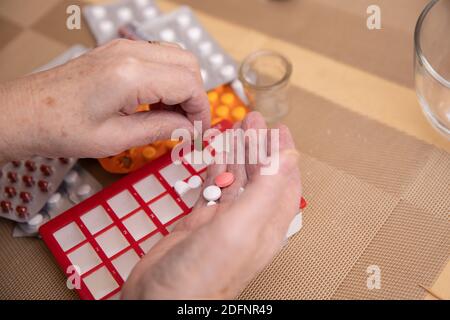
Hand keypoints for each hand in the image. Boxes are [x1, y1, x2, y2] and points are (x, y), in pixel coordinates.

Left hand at [0, 39, 209, 162]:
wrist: (25, 112)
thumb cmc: (63, 129)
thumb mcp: (116, 139)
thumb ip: (160, 129)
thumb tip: (189, 128)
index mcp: (131, 74)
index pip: (188, 84)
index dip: (200, 110)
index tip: (199, 132)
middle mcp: (130, 52)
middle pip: (188, 64)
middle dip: (195, 96)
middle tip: (187, 125)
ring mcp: (122, 48)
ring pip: (175, 57)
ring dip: (182, 86)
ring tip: (171, 116)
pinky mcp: (116, 52)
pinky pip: (157, 58)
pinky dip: (167, 79)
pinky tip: (155, 103)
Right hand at [121, 112, 301, 298]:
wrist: (160, 301)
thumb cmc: (202, 275)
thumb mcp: (241, 227)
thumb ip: (267, 190)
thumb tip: (290, 155)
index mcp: (266, 225)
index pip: (283, 181)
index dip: (283, 153)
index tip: (278, 127)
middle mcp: (248, 223)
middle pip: (258, 176)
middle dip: (257, 146)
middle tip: (251, 120)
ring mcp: (222, 222)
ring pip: (234, 180)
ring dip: (236, 154)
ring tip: (234, 129)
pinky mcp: (198, 223)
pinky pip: (211, 189)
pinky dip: (213, 170)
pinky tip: (214, 156)